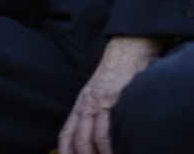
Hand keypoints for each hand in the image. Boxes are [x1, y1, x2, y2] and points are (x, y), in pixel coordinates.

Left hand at [58, 36, 161, 153]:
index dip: (65, 151)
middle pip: (78, 139)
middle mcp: (87, 104)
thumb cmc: (117, 73)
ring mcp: (100, 102)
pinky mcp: (115, 100)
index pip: (67, 133)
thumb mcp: (99, 92)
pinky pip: (108, 129)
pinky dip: (110, 146)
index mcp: (82, 104)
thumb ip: (96, 112)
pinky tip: (115, 152)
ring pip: (91, 137)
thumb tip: (98, 137)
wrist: (127, 49)